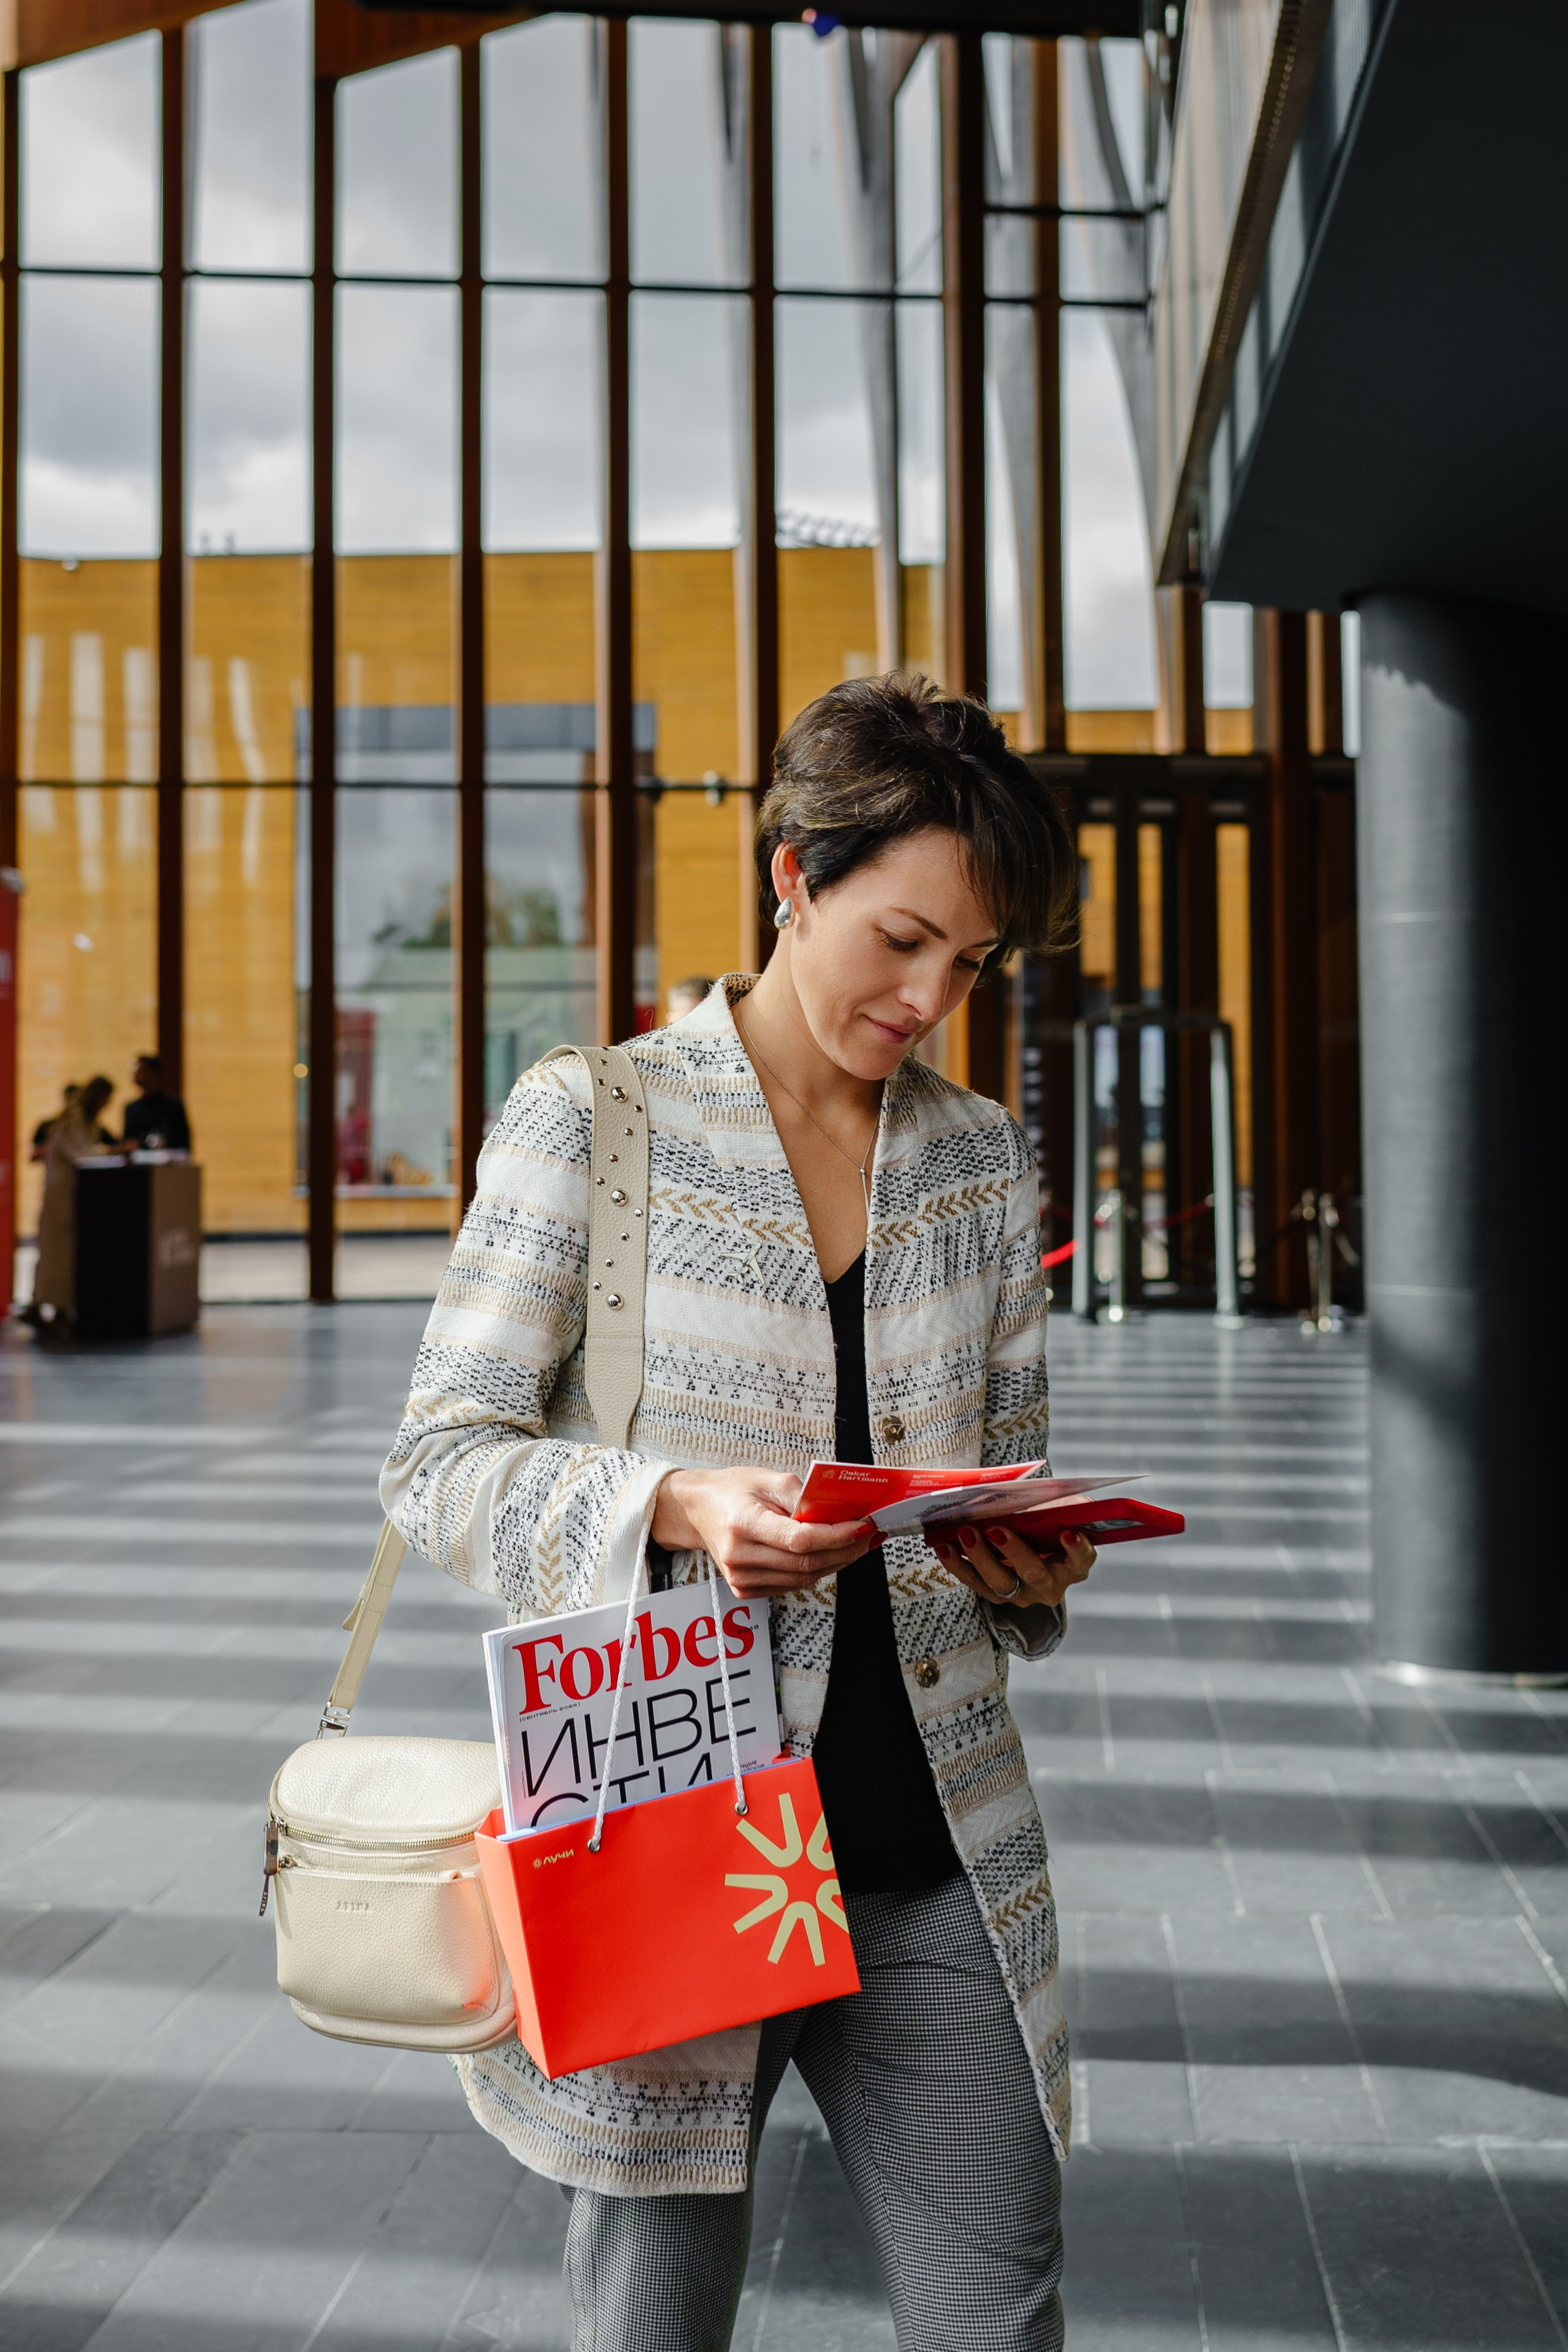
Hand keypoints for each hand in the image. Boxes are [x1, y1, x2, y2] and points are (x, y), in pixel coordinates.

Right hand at [652, 1466, 871, 1598]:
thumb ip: (804, 1496)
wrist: (698, 1510)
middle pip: (807, 1563)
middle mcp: (740, 1556)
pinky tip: (830, 1555)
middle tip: (868, 1534)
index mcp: (743, 1523)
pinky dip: (816, 1570)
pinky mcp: (746, 1589)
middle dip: (846, 1550)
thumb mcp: (768, 1479)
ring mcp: (741, 1578)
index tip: (862, 1525)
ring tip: (856, 1544)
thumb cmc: (731, 1491)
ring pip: (804, 1578)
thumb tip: (839, 1512)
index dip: (837, 1536)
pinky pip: (792, 1584)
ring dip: (837, 1562)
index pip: (801, 1539)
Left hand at [926, 1520, 1095, 1611]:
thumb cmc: (1048, 1524)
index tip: (1069, 1533)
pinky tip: (944, 1546)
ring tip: (965, 1533)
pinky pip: (975, 1582)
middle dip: (1015, 1551)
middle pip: (1034, 1573)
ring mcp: (1022, 1593)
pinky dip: (959, 1564)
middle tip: (995, 1529)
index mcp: (1074, 1564)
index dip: (1077, 1549)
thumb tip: (1043, 1494)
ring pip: (1001, 1583)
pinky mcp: (996, 1594)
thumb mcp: (1058, 1512)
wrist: (1033, 1544)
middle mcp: (1051, 1584)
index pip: (1081, 1559)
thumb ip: (1060, 1505)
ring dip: (980, 1557)